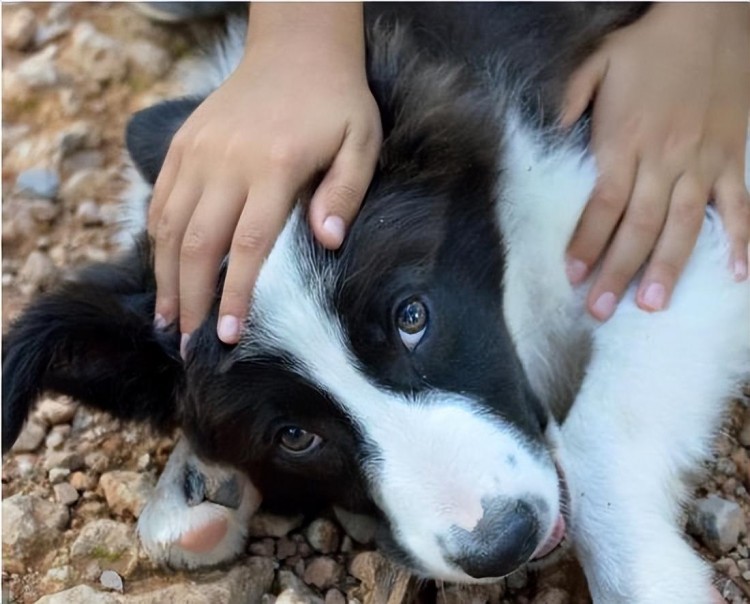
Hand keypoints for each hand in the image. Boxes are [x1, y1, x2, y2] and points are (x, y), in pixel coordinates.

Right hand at [148, 4, 381, 349]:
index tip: (229, 336)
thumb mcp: (361, 142)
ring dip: (166, 278)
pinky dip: (155, 239)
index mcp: (273, 167)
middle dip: (192, 300)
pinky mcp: (182, 144)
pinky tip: (161, 270)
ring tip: (169, 320)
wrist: (296, 48)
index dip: (235, 296)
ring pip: (168, 226)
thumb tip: (328, 241)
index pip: (247, 246)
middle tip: (190, 344)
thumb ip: (345, 192)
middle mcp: (226, 162)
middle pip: (197, 244)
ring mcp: (197, 151)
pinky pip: (159, 199)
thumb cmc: (335, 102)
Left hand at [563, 4, 749, 320]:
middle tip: (602, 311)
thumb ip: (569, 105)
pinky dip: (739, 240)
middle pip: (637, 226)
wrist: (709, 12)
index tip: (572, 276)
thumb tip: (551, 139)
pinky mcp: (732, 156)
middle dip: (617, 271)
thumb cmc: (647, 44)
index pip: (601, 206)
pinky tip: (736, 274)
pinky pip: (738, 205)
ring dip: (668, 267)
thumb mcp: (594, 66)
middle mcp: (662, 158)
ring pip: (683, 225)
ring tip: (653, 305)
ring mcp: (702, 160)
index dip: (586, 244)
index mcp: (624, 141)